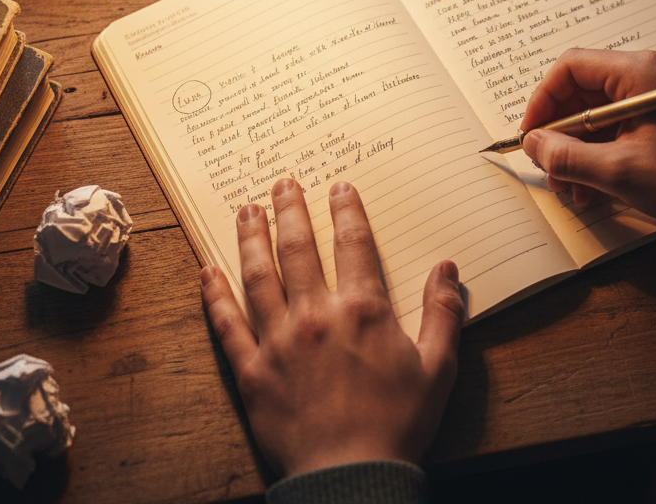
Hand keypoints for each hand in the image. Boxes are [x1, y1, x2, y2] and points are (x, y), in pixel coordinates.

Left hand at [200, 178, 463, 477]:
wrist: (351, 480)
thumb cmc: (398, 426)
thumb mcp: (438, 369)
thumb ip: (443, 313)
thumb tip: (448, 268)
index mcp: (361, 310)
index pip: (352, 244)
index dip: (346, 210)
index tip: (338, 187)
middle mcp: (315, 315)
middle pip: (298, 248)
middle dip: (290, 210)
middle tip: (282, 182)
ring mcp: (278, 341)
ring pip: (258, 275)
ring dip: (251, 238)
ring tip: (246, 209)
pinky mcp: (252, 371)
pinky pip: (228, 324)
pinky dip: (215, 295)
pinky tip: (207, 270)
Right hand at [520, 49, 655, 251]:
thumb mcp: (619, 172)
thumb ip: (567, 156)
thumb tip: (533, 144)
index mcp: (640, 71)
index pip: (570, 67)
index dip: (543, 101)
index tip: (532, 134)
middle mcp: (650, 71)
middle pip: (583, 89)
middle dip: (561, 131)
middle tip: (549, 165)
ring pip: (598, 111)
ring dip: (579, 146)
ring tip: (571, 185)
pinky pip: (619, 123)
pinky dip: (601, 150)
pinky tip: (593, 185)